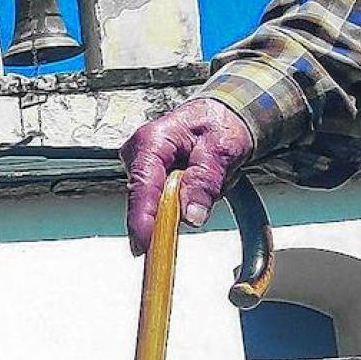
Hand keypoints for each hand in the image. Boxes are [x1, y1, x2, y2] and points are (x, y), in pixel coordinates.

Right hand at [121, 98, 253, 255]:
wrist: (222, 116)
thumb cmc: (220, 125)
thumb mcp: (222, 149)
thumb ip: (205, 181)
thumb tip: (191, 215)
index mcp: (151, 141)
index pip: (141, 186)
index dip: (142, 218)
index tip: (146, 243)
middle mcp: (138, 154)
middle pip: (146, 199)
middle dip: (175, 207)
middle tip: (209, 190)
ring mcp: (140, 167)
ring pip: (156, 203)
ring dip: (184, 200)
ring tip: (209, 177)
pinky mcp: (147, 178)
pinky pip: (161, 202)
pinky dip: (182, 200)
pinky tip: (198, 183)